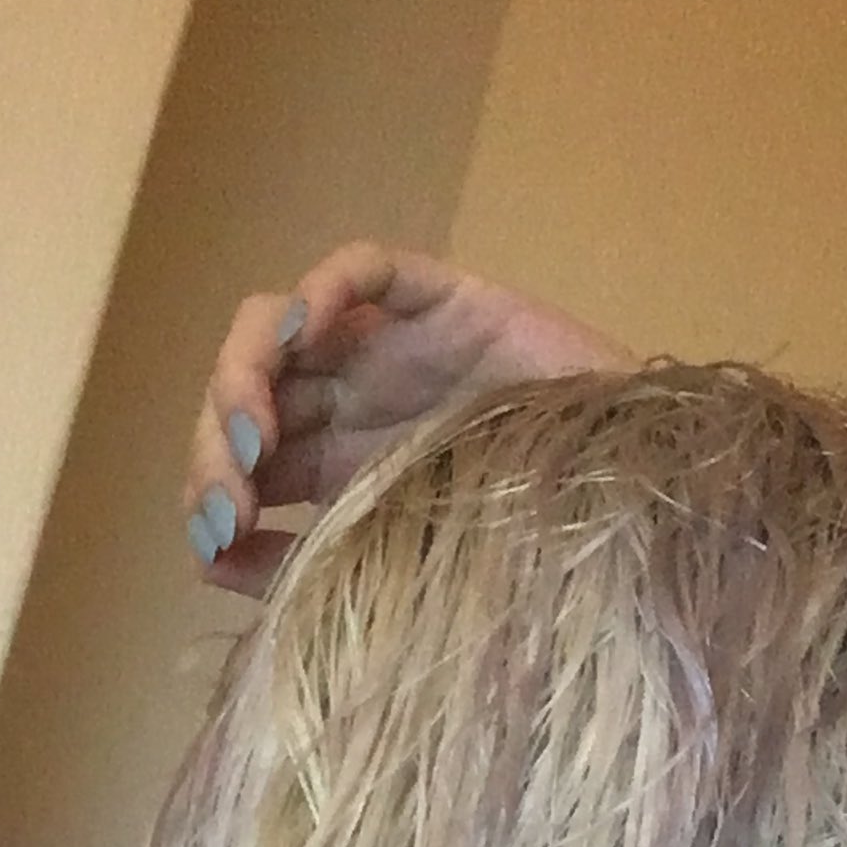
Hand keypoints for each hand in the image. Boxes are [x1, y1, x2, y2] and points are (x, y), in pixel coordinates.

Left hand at [185, 240, 634, 596]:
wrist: (639, 513)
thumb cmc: (531, 556)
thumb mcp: (404, 577)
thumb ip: (309, 572)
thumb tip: (207, 562)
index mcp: (339, 473)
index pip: (239, 466)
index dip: (209, 496)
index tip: (217, 544)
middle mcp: (351, 406)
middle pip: (243, 398)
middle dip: (214, 449)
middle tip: (228, 501)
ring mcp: (390, 351)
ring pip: (275, 329)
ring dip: (241, 377)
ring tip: (249, 436)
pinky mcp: (441, 302)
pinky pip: (361, 269)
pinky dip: (319, 290)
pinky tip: (303, 334)